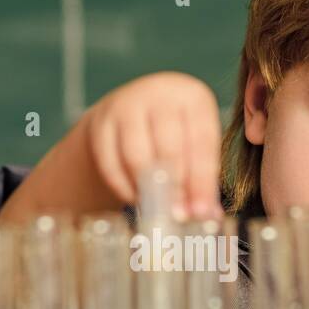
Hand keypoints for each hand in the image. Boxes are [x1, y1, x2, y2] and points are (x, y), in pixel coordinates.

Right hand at [81, 71, 223, 219]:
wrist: (131, 110)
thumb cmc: (175, 132)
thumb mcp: (194, 145)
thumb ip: (202, 179)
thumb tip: (207, 215)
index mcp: (193, 96)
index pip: (202, 142)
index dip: (202, 181)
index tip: (201, 212)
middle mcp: (159, 93)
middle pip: (169, 147)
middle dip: (175, 188)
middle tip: (178, 215)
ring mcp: (126, 105)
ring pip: (137, 157)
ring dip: (148, 189)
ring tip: (158, 209)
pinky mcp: (101, 122)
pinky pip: (111, 164)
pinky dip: (124, 187)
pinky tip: (136, 198)